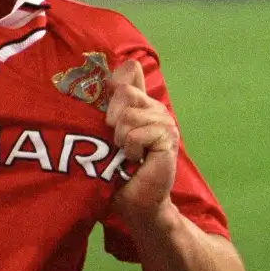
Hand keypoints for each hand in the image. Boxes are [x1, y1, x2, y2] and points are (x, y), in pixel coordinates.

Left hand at [105, 59, 177, 226]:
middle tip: (116, 142)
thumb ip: (105, 106)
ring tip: (125, 153)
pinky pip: (135, 135)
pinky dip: (129, 150)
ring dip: (119, 139)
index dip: (113, 83)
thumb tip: (101, 78)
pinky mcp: (168, 138)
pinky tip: (136, 160)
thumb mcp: (104, 133)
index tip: (106, 109)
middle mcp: (154, 107)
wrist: (133, 200)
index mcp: (140, 102)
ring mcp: (165, 121)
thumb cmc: (114, 168)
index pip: (129, 70)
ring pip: (127, 115)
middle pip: (123, 92)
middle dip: (110, 120)